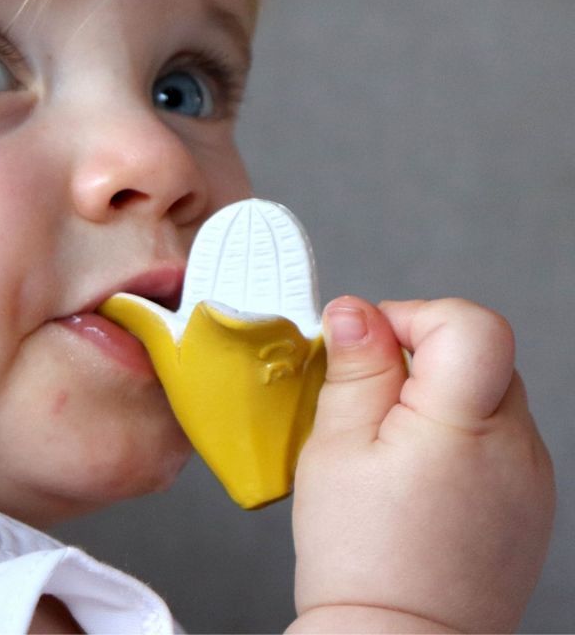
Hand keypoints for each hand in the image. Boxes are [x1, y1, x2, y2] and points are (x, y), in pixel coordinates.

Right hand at [288, 296, 554, 633]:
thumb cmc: (359, 558)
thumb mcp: (336, 446)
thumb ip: (355, 369)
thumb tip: (356, 310)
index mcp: (465, 427)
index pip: (471, 325)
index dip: (414, 317)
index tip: (372, 345)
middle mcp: (516, 446)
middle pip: (480, 351)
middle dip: (420, 355)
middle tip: (371, 399)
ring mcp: (532, 475)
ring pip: (487, 390)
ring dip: (439, 394)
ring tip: (393, 443)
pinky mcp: (531, 498)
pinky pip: (497, 433)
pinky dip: (458, 431)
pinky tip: (420, 471)